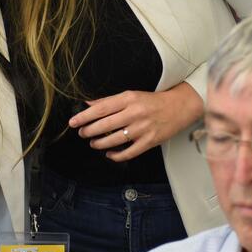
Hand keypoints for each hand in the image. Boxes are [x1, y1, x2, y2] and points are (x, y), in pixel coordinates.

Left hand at [69, 84, 203, 161]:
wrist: (179, 107)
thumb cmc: (152, 101)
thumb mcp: (131, 95)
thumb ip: (110, 101)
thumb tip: (89, 104)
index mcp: (129, 99)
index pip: (101, 108)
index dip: (84, 116)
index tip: (73, 122)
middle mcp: (135, 113)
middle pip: (105, 125)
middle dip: (89, 131)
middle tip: (82, 133)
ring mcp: (142, 128)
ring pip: (114, 140)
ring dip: (100, 143)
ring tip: (93, 143)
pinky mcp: (149, 141)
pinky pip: (129, 152)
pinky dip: (116, 155)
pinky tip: (109, 154)